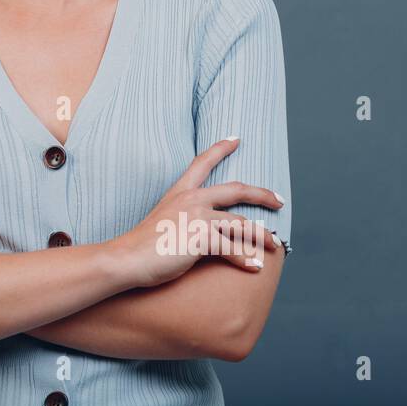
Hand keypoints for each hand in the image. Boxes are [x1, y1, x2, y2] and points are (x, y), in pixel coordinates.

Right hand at [104, 137, 283, 287]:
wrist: (127, 258)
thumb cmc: (142, 245)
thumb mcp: (164, 222)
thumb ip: (182, 220)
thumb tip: (199, 231)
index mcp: (180, 192)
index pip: (202, 162)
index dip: (220, 149)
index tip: (236, 139)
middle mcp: (192, 199)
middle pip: (236, 189)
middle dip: (262, 194)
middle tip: (278, 200)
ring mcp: (198, 217)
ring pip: (242, 224)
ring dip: (262, 236)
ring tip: (274, 246)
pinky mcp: (202, 238)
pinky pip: (233, 248)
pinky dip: (246, 259)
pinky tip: (255, 267)